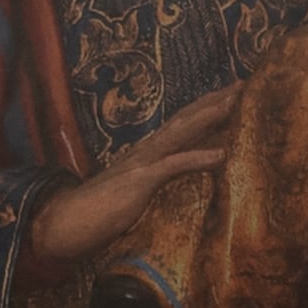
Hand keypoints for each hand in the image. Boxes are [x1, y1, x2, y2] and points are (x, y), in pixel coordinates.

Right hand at [26, 86, 240, 273]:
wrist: (64, 224)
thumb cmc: (98, 214)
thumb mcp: (135, 195)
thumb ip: (153, 184)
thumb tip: (171, 181)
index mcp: (147, 155)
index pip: (181, 126)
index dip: (206, 109)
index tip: (232, 94)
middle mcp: (146, 152)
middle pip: (186, 119)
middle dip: (214, 100)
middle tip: (243, 82)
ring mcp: (142, 164)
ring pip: (181, 133)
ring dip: (209, 116)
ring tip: (235, 101)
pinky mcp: (139, 182)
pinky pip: (172, 166)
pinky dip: (197, 158)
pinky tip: (220, 154)